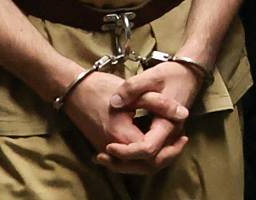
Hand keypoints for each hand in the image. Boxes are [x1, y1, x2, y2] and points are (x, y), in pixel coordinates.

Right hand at [62, 70, 187, 174]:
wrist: (72, 88)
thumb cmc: (101, 87)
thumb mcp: (134, 91)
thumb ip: (159, 104)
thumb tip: (183, 114)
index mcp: (123, 136)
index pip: (154, 154)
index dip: (172, 148)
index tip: (183, 135)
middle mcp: (113, 149)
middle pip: (146, 167)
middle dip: (166, 157)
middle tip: (180, 142)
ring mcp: (105, 150)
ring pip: (135, 166)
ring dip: (154, 157)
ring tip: (169, 143)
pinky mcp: (101, 147)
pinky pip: (125, 160)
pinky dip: (140, 157)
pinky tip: (149, 143)